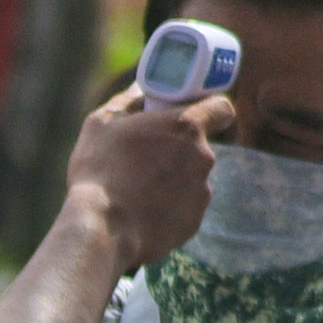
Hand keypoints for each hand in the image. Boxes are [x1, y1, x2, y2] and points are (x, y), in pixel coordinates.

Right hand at [65, 83, 230, 273]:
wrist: (102, 231)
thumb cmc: (100, 173)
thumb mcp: (100, 125)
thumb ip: (127, 101)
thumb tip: (139, 90)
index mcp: (186, 126)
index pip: (222, 108)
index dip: (209, 110)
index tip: (192, 117)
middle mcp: (203, 156)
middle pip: (198, 148)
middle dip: (177, 152)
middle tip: (145, 159)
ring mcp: (201, 191)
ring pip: (190, 180)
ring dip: (171, 182)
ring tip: (136, 193)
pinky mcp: (193, 221)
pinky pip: (183, 209)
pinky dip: (167, 210)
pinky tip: (139, 214)